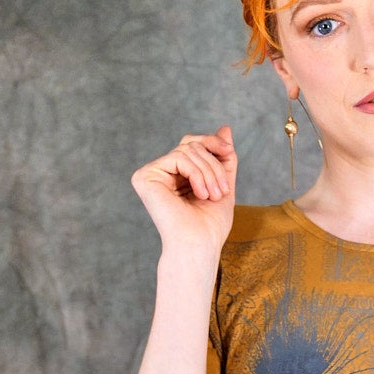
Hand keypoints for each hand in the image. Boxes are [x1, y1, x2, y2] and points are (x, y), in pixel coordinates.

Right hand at [130, 125, 236, 256]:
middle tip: (222, 191)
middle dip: (213, 164)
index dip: (212, 144)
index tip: (229, 153)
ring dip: (208, 172)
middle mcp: (160, 173)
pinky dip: (196, 173)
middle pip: (190, 144)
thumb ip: (222, 157)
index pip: (193, 145)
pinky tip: (200, 194)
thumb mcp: (222, 183)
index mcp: (175, 175)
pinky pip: (178, 157)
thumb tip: (225, 127)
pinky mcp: (144, 177)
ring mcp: (150, 174)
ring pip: (187, 150)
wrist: (200, 245)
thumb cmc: (210, 225)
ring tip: (214, 195)